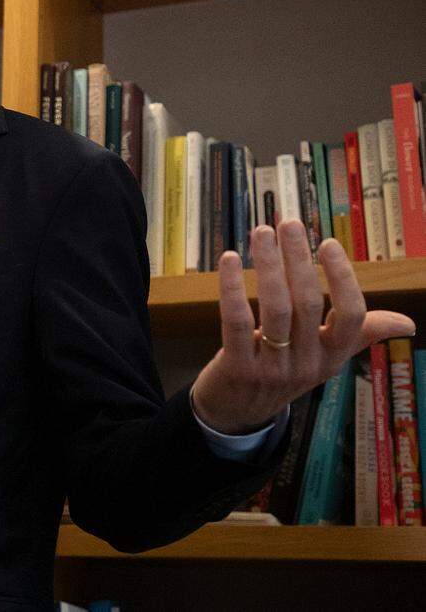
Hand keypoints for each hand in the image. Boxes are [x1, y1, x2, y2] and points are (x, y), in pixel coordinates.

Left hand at [192, 219, 415, 434]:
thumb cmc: (282, 371)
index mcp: (333, 355)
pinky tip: (229, 259)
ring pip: (274, 308)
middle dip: (298, 259)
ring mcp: (272, 368)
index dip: (343, 277)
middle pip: (308, 303)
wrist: (236, 414)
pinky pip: (234, 321)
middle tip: (288, 223)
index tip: (328, 243)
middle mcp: (308, 363)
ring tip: (261, 232)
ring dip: (268, 265)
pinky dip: (232, 287)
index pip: (352, 315)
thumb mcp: (324, 357)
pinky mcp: (238, 368)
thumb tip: (408, 323)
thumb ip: (358, 334)